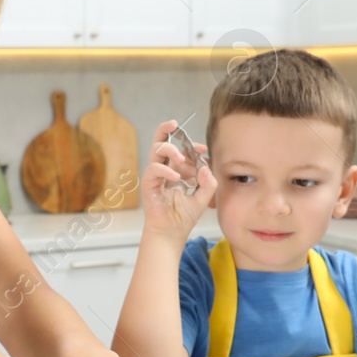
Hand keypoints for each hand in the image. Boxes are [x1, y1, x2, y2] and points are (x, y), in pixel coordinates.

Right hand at [141, 120, 216, 239]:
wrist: (172, 232)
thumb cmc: (184, 216)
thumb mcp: (203, 198)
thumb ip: (208, 183)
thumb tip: (205, 166)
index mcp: (177, 170)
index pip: (182, 150)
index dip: (192, 146)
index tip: (204, 149)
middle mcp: (165, 169)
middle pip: (160, 142)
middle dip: (166, 130)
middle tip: (175, 124)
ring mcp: (156, 175)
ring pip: (156, 150)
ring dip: (170, 150)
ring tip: (182, 159)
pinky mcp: (149, 183)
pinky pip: (154, 169)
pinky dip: (166, 170)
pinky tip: (176, 177)